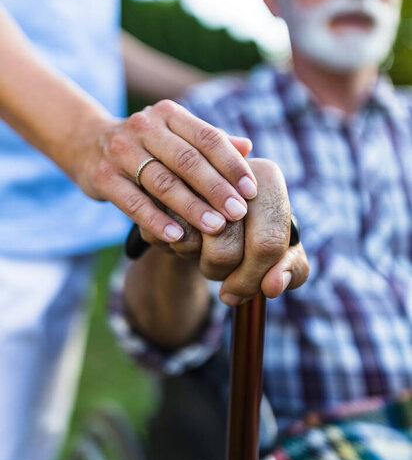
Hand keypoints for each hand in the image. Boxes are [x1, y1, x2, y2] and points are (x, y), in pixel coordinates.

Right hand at [74, 100, 256, 242]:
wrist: (88, 143)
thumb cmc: (146, 143)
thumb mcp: (175, 134)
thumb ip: (209, 141)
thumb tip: (248, 147)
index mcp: (169, 114)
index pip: (207, 137)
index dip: (231, 164)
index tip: (251, 190)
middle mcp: (145, 127)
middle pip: (187, 160)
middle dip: (216, 188)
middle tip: (238, 213)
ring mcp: (121, 151)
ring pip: (162, 182)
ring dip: (191, 206)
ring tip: (216, 227)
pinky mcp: (103, 177)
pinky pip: (133, 202)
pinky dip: (156, 220)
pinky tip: (177, 236)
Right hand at [140, 158, 308, 303]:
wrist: (206, 210)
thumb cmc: (251, 233)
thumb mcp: (282, 251)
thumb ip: (293, 269)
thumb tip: (273, 285)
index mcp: (268, 176)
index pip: (267, 244)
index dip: (255, 279)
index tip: (246, 293)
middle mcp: (229, 166)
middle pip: (226, 249)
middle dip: (224, 274)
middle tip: (227, 272)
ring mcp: (189, 174)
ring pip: (191, 244)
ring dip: (198, 262)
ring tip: (206, 249)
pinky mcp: (155, 184)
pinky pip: (164, 236)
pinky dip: (174, 248)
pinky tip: (184, 239)